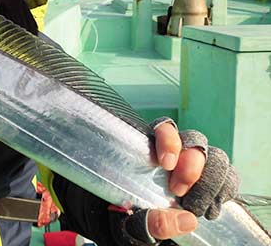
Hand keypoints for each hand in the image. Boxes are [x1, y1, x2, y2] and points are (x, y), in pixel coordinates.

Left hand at [115, 118, 238, 243]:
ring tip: (196, 208)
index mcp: (148, 151)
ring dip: (211, 182)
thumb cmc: (129, 221)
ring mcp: (196, 166)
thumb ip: (149, 221)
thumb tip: (187, 220)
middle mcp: (175, 154)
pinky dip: (225, 190)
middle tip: (178, 192)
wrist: (141, 231)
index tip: (166, 164)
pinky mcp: (212, 182)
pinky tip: (210, 209)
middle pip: (195, 140)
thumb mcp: (131, 225)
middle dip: (191, 167)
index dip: (169, 139)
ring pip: (216, 157)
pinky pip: (229, 175)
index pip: (163, 128)